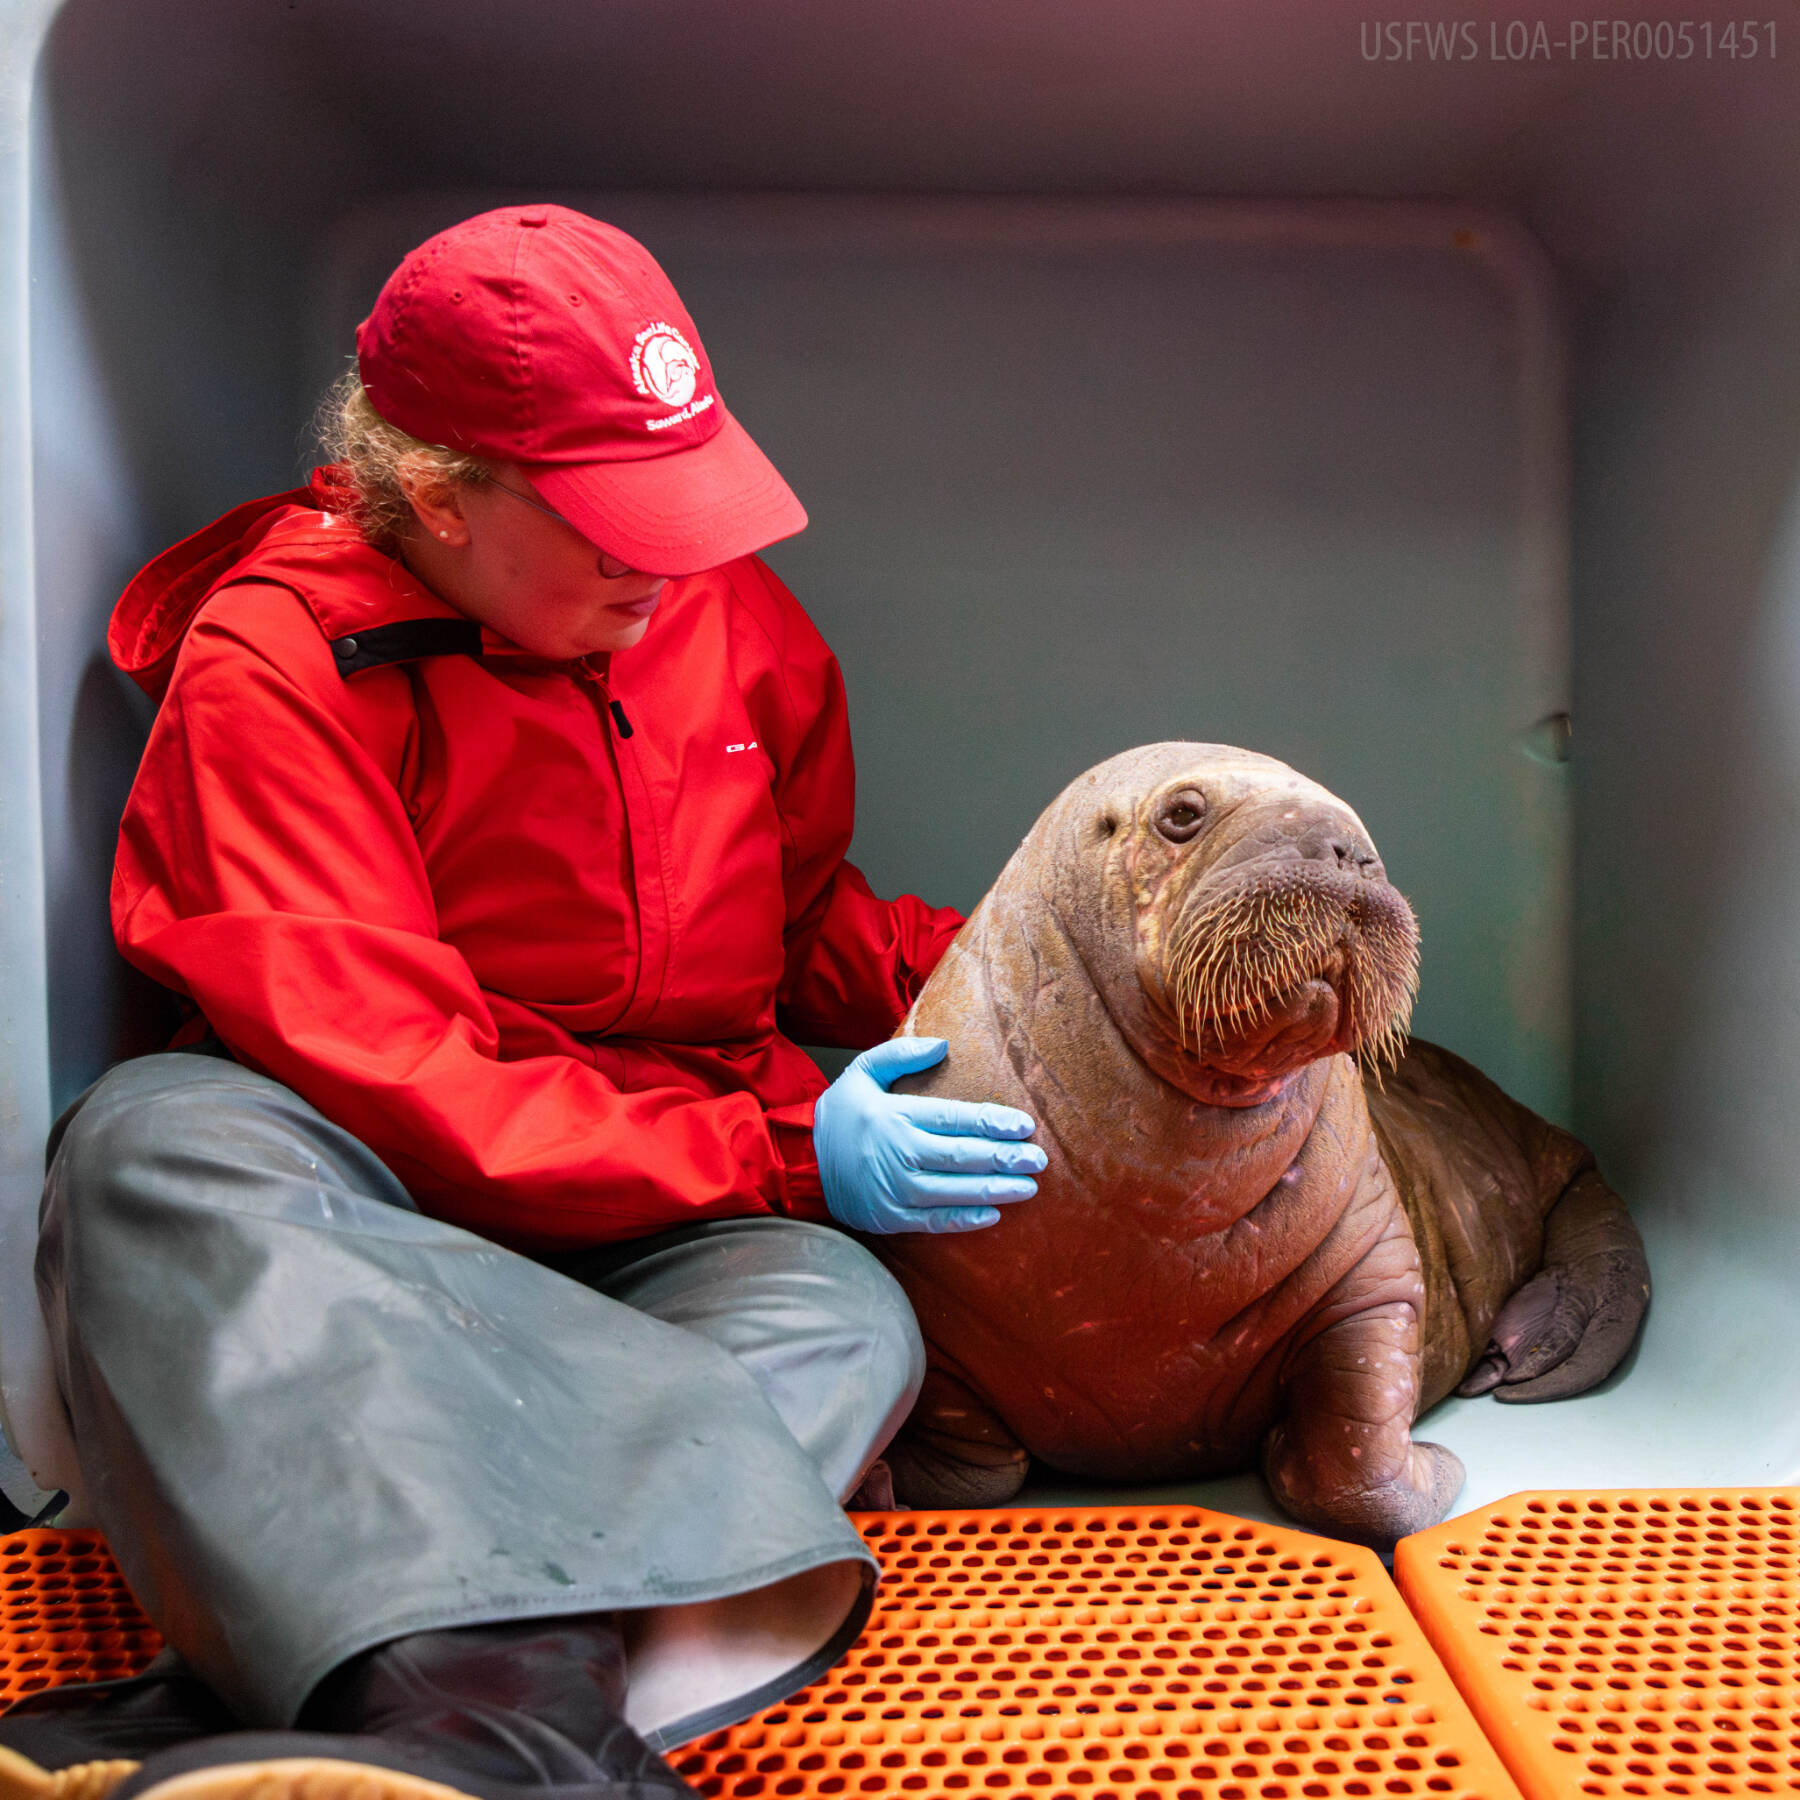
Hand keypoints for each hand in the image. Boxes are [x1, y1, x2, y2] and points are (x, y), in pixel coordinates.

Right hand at [815, 1037, 1045, 1234]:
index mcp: (895, 1116)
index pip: (954, 1118)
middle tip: (1038, 1159)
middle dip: (1004, 1158)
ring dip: (994, 1190)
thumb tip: (943, 1045)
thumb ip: (901, 1055)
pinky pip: (934, 1221)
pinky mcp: (890, 1217)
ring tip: (1029, 1187)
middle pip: (961, 1157)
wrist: (800, 1162)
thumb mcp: (862, 1072)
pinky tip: (994, 1215)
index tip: (1024, 1126)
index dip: (992, 1122)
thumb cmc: (841, 1115)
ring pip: (954, 1192)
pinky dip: (965, 1220)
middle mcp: (897, 1154)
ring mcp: (893, 1189)